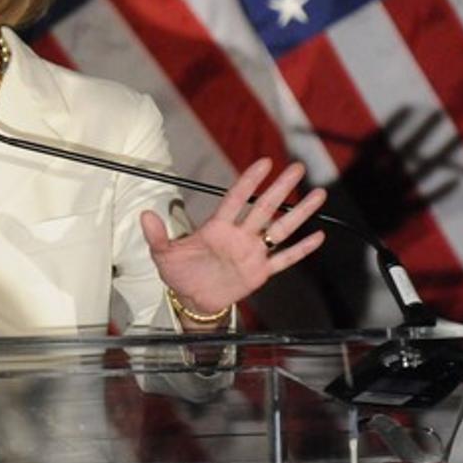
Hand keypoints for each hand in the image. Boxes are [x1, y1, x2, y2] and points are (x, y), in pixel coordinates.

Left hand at [140, 158, 326, 325]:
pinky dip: (300, 250)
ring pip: (281, 229)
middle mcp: (239, 236)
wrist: (191, 300)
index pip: (236, 199)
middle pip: (265, 207)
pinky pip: (284, 259)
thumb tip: (144, 214)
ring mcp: (252, 253)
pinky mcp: (260, 273)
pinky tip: (318, 237)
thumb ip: (157, 235)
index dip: (249, 181)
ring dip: (299, 213)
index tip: (264, 163)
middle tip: (298, 168)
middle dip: (281, 188)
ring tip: (318, 194)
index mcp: (217, 227)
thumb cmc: (179, 273)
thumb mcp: (163, 254)